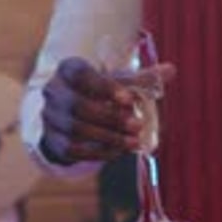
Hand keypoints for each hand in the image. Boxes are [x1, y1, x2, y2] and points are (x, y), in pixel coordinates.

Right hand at [40, 56, 174, 164]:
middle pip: (79, 105)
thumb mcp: (117, 82)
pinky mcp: (53, 140)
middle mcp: (54, 91)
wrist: (69, 113)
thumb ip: (141, 78)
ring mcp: (50, 117)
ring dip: (108, 137)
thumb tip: (171, 70)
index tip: (129, 99)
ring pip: (77, 129)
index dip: (105, 88)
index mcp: (69, 69)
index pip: (83, 76)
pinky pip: (74, 149)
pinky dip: (98, 152)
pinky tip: (119, 151)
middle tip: (138, 125)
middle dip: (111, 117)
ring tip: (134, 142)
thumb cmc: (99, 91)